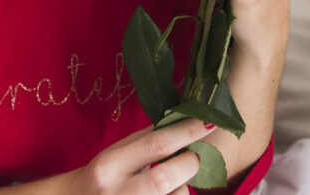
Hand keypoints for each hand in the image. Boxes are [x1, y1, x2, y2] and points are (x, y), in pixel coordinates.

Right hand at [70, 119, 214, 193]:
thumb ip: (144, 142)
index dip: (186, 132)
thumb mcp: (114, 156)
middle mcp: (116, 194)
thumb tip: (183, 122)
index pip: (155, 144)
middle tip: (194, 157)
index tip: (208, 122)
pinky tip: (166, 194)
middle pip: (166, 176)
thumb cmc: (101, 179)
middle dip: (189, 163)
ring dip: (183, 187)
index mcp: (109, 166)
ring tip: (172, 183)